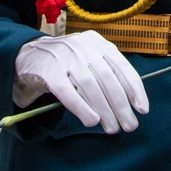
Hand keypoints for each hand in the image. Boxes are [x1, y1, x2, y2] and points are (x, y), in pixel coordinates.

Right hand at [12, 31, 146, 132]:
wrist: (29, 56)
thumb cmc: (66, 63)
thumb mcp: (88, 59)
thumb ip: (107, 73)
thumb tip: (131, 104)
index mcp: (96, 42)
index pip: (121, 66)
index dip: (135, 89)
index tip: (142, 109)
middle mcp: (82, 46)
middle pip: (107, 79)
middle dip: (121, 105)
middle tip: (129, 125)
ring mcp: (64, 57)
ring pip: (89, 86)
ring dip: (104, 110)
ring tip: (112, 128)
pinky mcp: (48, 71)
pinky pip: (67, 92)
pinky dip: (81, 108)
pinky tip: (91, 120)